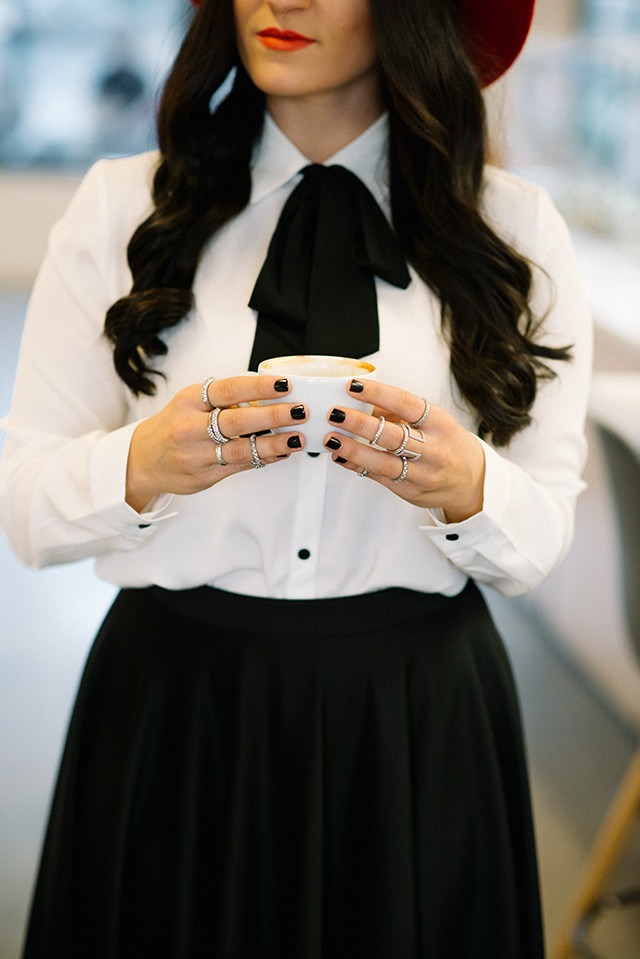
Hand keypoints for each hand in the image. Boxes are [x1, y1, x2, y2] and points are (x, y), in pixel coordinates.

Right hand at [125, 375, 306, 511]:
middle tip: (300, 411)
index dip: (259, 386)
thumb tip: (268, 395)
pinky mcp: (204, 476)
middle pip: (237, 420)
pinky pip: (239, 465)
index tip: (285, 384)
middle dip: (273, 415)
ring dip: (274, 443)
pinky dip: (264, 458)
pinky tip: (281, 452)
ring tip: (297, 437)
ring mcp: (196, 454)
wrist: (142, 461)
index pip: (228, 389)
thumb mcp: (190, 403)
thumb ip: (223, 400)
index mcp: (189, 401)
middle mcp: (190, 427)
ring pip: (240, 448)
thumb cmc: (174, 426)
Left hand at [322, 379, 484, 522]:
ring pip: (383, 461)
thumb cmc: (448, 445)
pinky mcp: (410, 490)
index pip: (406, 403)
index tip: (352, 385)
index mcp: (439, 423)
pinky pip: (379, 477)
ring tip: (331, 437)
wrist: (471, 482)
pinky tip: (339, 456)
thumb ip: (399, 411)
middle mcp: (433, 449)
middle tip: (335, 413)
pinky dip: (356, 466)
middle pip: (392, 434)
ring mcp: (422, 472)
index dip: (378, 393)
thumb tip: (364, 398)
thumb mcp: (433, 422)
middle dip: (359, 423)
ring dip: (353, 449)